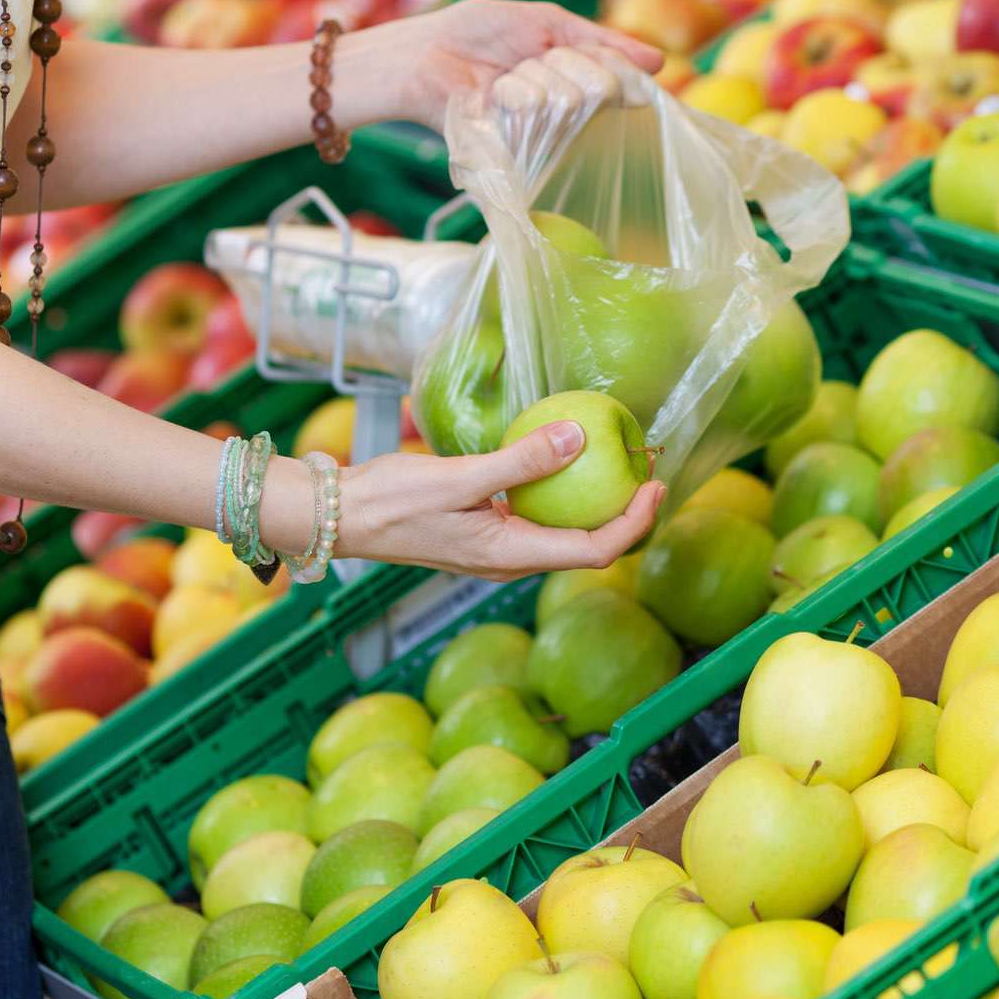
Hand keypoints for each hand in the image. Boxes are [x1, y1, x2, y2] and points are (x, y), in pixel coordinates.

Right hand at [332, 421, 664, 580]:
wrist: (341, 515)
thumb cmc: (393, 501)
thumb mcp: (460, 477)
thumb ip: (520, 462)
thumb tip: (578, 438)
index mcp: (512, 555)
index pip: (595, 550)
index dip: (634, 522)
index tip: (656, 485)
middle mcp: (511, 560)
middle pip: (588, 547)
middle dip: (626, 513)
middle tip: (648, 469)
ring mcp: (497, 550)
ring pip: (564, 534)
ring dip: (597, 505)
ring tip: (618, 464)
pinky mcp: (484, 533)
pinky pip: (537, 519)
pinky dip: (562, 496)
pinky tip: (563, 462)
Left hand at [385, 0, 663, 130]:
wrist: (426, 55)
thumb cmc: (480, 32)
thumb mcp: (546, 22)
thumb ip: (599, 39)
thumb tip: (658, 61)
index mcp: (575, 76)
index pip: (617, 76)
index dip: (614, 68)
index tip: (599, 60)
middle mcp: (565, 108)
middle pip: (596, 87)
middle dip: (560, 63)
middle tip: (524, 59)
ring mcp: (542, 129)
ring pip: (564, 100)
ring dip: (528, 77)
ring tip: (500, 79)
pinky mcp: (518, 147)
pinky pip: (535, 118)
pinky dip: (514, 98)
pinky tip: (492, 95)